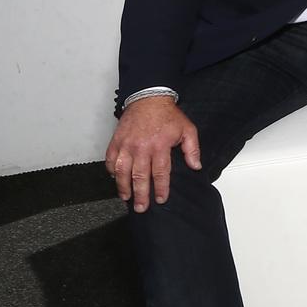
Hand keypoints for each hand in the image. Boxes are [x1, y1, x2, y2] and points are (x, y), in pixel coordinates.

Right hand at [104, 98, 201, 212]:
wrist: (148, 98)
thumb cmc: (168, 115)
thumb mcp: (187, 129)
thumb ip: (192, 149)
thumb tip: (196, 166)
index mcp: (160, 146)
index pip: (160, 172)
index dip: (160, 188)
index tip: (160, 199)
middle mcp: (141, 147)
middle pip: (140, 176)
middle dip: (140, 194)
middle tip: (141, 207)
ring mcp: (126, 145)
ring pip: (122, 171)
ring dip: (123, 186)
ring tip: (126, 198)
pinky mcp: (116, 141)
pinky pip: (110, 160)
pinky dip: (111, 171)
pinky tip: (115, 179)